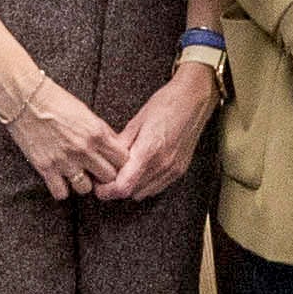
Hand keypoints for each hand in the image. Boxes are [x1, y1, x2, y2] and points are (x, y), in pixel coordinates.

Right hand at [0, 71, 125, 199]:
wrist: (25, 98)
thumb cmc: (55, 100)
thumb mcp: (86, 112)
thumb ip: (102, 131)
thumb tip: (115, 147)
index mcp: (97, 133)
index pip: (123, 159)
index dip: (120, 163)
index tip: (113, 162)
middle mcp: (84, 149)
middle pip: (108, 177)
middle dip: (105, 176)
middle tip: (96, 172)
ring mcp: (65, 160)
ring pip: (86, 189)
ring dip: (83, 184)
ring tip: (77, 175)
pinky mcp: (46, 168)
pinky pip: (61, 193)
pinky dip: (62, 189)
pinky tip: (60, 180)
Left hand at [98, 62, 221, 200]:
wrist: (193, 100)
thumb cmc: (166, 104)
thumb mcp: (136, 121)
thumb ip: (121, 144)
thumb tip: (105, 158)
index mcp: (149, 150)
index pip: (124, 186)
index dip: (107, 190)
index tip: (99, 185)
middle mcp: (162, 164)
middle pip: (132, 193)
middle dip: (116, 188)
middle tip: (108, 176)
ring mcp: (173, 169)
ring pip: (144, 193)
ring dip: (131, 187)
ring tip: (125, 171)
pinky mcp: (179, 170)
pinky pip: (157, 187)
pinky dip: (145, 184)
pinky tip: (141, 170)